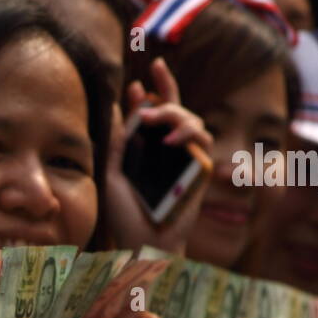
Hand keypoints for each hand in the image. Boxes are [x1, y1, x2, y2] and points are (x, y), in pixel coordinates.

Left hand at [104, 57, 213, 253]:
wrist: (140, 242)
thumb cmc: (124, 214)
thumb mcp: (114, 172)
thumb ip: (118, 140)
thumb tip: (118, 106)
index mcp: (148, 148)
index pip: (155, 112)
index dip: (154, 89)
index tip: (142, 75)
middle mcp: (169, 151)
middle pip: (177, 109)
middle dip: (166, 91)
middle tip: (144, 99)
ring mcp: (187, 159)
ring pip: (192, 120)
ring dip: (175, 112)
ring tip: (151, 119)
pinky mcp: (200, 169)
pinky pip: (202, 141)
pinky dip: (187, 134)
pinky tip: (167, 141)